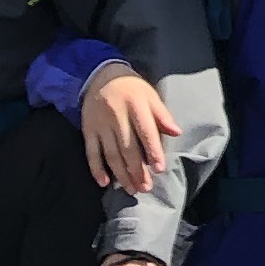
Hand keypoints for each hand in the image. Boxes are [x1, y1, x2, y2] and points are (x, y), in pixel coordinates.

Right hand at [78, 63, 179, 194]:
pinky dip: (96, 169)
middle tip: (145, 188)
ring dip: (121, 174)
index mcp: (136, 105)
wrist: (100, 76)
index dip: (153, 151)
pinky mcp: (88, 130)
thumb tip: (176, 132)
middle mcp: (117, 116)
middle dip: (137, 170)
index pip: (146, 132)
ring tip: (131, 189)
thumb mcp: (150, 95)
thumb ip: (162, 115)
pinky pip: (91, 152)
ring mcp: (100, 124)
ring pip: (110, 154)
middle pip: (128, 148)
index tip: (159, 169)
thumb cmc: (131, 88)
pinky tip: (104, 183)